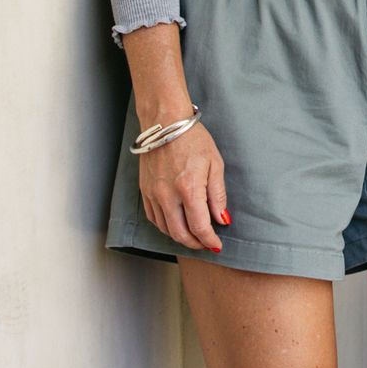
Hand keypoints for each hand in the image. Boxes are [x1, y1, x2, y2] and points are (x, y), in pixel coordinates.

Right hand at [138, 119, 229, 251]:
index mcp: (188, 188)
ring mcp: (153, 194)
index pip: (199, 227)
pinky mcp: (144, 190)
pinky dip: (166, 227)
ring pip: (166, 229)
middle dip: (195, 244)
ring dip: (181, 237)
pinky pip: (153, 218)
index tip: (216, 245)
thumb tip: (222, 220)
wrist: (165, 122)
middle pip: (180, 233)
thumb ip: (218, 195)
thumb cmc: (193, 139)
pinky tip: (176, 225)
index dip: (209, 240)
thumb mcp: (215, 164)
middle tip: (206, 244)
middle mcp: (168, 195)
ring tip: (194, 236)